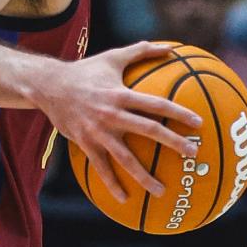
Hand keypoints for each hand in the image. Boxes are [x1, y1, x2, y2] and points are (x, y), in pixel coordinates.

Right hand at [33, 42, 202, 201]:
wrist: (47, 86)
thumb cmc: (87, 71)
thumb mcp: (114, 57)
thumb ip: (143, 51)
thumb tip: (172, 48)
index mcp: (121, 94)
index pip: (156, 104)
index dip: (178, 113)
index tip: (199, 123)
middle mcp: (111, 114)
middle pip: (148, 131)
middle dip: (173, 142)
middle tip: (194, 153)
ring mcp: (98, 132)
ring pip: (125, 158)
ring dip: (144, 176)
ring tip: (163, 190)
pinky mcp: (85, 144)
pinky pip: (101, 168)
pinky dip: (112, 184)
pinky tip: (125, 198)